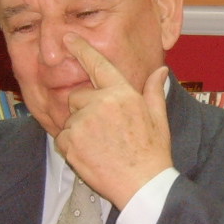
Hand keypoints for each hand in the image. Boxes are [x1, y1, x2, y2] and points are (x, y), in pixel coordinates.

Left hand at [51, 35, 173, 207]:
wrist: (142, 185)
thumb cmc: (153, 153)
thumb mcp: (158, 118)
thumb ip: (153, 91)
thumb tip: (160, 71)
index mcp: (122, 94)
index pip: (97, 65)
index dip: (81, 49)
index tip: (67, 37)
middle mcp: (100, 103)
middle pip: (78, 97)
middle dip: (85, 109)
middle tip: (105, 131)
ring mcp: (83, 123)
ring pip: (70, 119)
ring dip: (79, 130)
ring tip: (101, 147)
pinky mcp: (70, 142)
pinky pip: (63, 137)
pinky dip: (72, 146)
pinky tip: (91, 155)